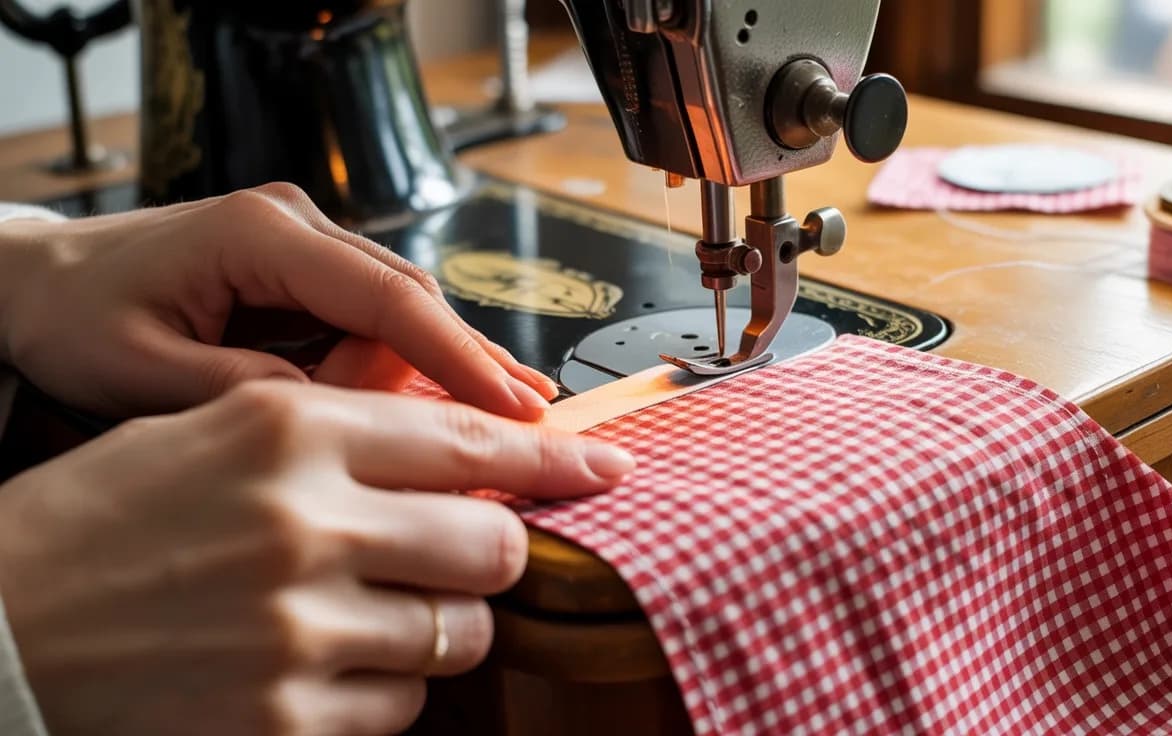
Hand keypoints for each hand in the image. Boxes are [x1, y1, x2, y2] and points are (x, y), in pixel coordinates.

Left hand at [0, 183, 556, 419]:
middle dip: (472, 362)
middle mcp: (295, 226)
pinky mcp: (300, 270)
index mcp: (259, 236)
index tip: (509, 407)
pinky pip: (372, 316)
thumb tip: (343, 418)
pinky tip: (462, 391)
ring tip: (517, 413)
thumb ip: (249, 393)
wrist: (36, 282)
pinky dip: (413, 360)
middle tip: (536, 421)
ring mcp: (301, 243)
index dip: (455, 356)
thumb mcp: (144, 373)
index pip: (385, 297)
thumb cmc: (75, 319)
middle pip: (410, 298)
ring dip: (449, 365)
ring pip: (400, 307)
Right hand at [0, 380, 634, 735]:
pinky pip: (403, 709)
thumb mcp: (213, 435)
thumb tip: (464, 452)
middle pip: (494, 543)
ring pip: (460, 634)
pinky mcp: (281, 718)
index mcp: (287, 432)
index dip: (556, 458)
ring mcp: (295, 629)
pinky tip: (323, 667)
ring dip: (436, 626)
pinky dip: (384, 691)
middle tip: (461, 553)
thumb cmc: (102, 521)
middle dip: (492, 551)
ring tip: (364, 611)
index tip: (607, 467)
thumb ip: (342, 434)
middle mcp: (303, 524)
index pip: (470, 440)